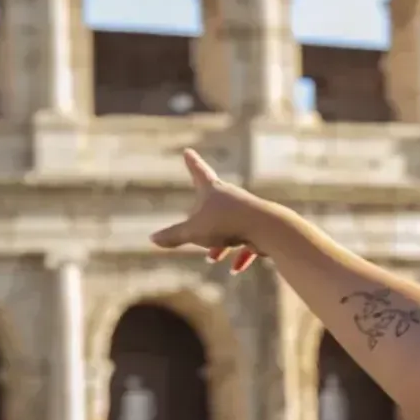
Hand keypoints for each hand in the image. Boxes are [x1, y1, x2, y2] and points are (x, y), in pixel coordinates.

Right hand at [151, 149, 263, 274]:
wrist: (268, 228)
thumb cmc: (227, 224)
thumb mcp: (194, 232)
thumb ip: (173, 236)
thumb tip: (152, 239)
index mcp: (213, 190)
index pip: (198, 172)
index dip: (191, 163)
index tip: (188, 151)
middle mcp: (232, 197)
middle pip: (213, 201)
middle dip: (203, 214)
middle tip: (197, 217)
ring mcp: (247, 211)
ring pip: (229, 226)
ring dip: (220, 242)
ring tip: (212, 258)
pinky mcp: (260, 227)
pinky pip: (248, 241)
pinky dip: (241, 255)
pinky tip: (236, 268)